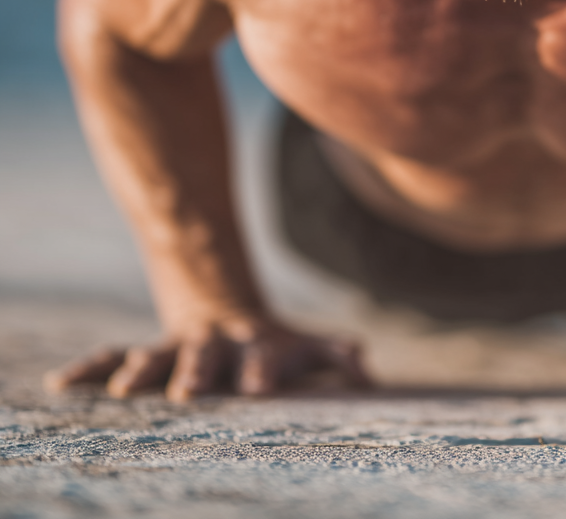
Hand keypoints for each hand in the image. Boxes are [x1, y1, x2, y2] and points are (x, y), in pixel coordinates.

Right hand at [44, 318, 371, 400]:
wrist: (221, 311)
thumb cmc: (270, 343)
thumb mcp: (302, 345)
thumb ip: (333, 354)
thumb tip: (366, 368)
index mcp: (251, 347)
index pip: (259, 358)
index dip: (261, 370)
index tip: (258, 386)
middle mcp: (210, 347)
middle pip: (202, 359)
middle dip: (194, 373)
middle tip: (187, 392)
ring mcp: (174, 348)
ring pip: (154, 355)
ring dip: (138, 369)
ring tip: (121, 388)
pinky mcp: (144, 353)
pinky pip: (112, 355)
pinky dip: (89, 367)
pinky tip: (61, 382)